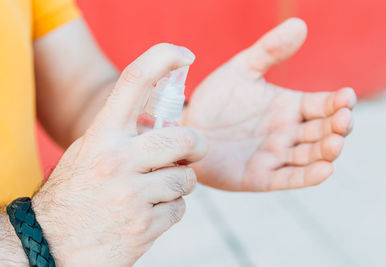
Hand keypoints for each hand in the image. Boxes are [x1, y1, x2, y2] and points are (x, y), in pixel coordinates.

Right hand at [32, 44, 206, 265]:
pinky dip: (171, 211)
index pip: (133, 82)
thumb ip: (124, 137)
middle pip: (184, 138)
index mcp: (101, 136)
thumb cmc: (75, 193)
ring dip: (179, 185)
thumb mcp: (89, 154)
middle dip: (197, 145)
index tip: (184, 54)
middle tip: (193, 151)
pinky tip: (148, 213)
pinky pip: (179, 210)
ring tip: (156, 190)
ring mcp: (130, 196)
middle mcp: (116, 161)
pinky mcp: (143, 227)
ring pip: (186, 179)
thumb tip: (167, 125)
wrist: (50, 245)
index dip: (162, 59)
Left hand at [184, 18, 355, 191]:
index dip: (337, 102)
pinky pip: (290, 178)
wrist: (189, 129)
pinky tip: (325, 169)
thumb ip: (269, 50)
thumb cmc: (215, 100)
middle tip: (343, 119)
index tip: (346, 96)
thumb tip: (300, 24)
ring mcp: (276, 156)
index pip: (322, 105)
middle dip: (337, 126)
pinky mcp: (263, 177)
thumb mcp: (240, 69)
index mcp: (288, 107)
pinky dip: (309, 176)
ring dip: (326, 151)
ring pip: (310, 155)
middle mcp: (288, 132)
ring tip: (335, 142)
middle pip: (322, 131)